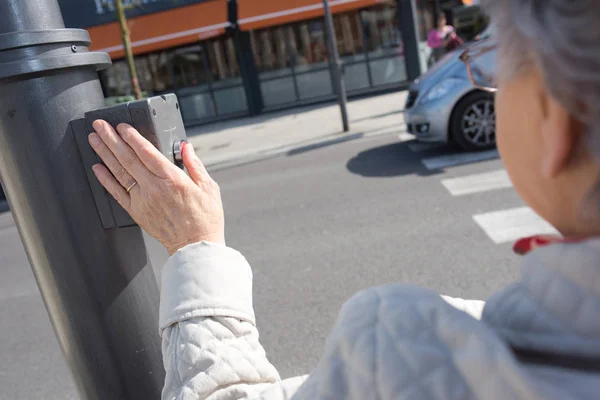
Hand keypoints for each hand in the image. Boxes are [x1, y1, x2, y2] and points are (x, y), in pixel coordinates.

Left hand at [88, 120, 224, 254]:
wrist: (195, 246)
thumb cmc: (205, 218)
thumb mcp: (209, 188)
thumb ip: (195, 164)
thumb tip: (186, 147)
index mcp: (173, 179)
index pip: (146, 152)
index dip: (132, 137)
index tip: (122, 126)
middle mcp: (154, 188)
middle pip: (127, 158)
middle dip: (111, 139)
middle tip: (99, 125)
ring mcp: (142, 200)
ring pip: (119, 172)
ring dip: (104, 154)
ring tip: (93, 139)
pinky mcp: (137, 212)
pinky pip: (117, 193)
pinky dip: (105, 179)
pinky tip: (97, 168)